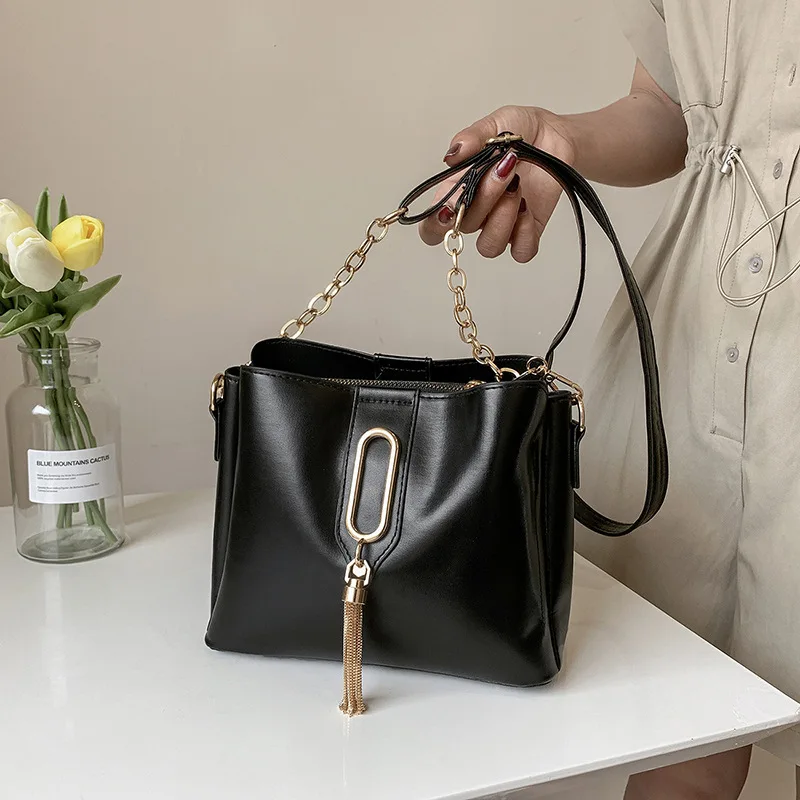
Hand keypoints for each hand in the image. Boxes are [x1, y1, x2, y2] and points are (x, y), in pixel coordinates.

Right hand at [419, 106, 575, 262]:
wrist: (555, 135)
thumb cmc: (520, 131)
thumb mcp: (496, 124)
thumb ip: (472, 138)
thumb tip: (452, 155)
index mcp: (458, 191)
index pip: (432, 227)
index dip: (434, 226)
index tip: (448, 207)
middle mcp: (477, 214)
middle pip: (464, 227)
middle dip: (483, 198)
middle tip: (502, 167)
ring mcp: (501, 225)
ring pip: (489, 246)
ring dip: (502, 218)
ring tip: (517, 186)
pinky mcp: (528, 232)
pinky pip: (521, 252)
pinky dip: (525, 234)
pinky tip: (528, 207)